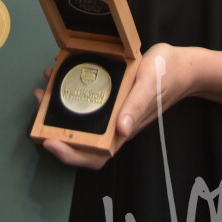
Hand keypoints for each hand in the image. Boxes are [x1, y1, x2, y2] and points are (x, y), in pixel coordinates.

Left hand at [33, 45, 193, 170]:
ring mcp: (112, 111)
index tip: (48, 141)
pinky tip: (63, 72)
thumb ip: (135, 106)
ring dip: (59, 107)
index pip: (94, 156)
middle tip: (39, 102)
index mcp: (123, 129)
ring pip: (81, 119)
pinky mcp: (112, 97)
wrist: (182, 65)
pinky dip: (71, 91)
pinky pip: (87, 100)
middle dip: (54, 126)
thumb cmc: (167, 75)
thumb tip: (122, 130)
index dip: (70, 155)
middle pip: (80, 139)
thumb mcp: (149, 85)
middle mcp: (114, 124)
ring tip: (45, 86)